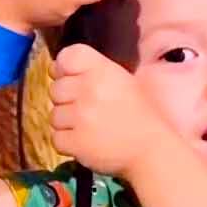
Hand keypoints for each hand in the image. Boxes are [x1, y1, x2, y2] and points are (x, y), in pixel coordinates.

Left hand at [50, 43, 171, 179]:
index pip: (67, 57)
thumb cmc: (138, 114)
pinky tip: (87, 142)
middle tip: (89, 111)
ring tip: (90, 128)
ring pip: (54, 116)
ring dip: (68, 124)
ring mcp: (82, 116)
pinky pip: (56, 138)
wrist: (152, 149)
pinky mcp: (77, 142)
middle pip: (55, 89)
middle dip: (67, 101)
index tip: (73, 80)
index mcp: (102, 70)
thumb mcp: (121, 81)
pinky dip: (68, 143)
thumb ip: (90, 72)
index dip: (63, 69)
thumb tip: (54, 69)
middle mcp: (90, 89)